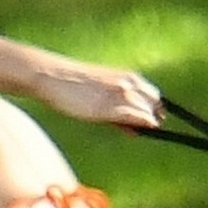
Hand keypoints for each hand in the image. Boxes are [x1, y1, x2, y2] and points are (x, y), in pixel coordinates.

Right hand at [35, 63, 162, 129]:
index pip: (154, 95)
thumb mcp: (100, 93)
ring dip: (146, 123)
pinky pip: (134, 117)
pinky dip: (141, 124)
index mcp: (127, 76)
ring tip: (133, 131)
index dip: (154, 110)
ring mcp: (119, 94)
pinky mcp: (108, 107)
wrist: (52, 76)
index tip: (152, 123)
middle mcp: (128, 83)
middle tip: (145, 129)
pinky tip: (136, 131)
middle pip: (155, 103)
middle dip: (153, 117)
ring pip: (147, 111)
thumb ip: (118, 110)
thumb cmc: (72, 86)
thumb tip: (135, 129)